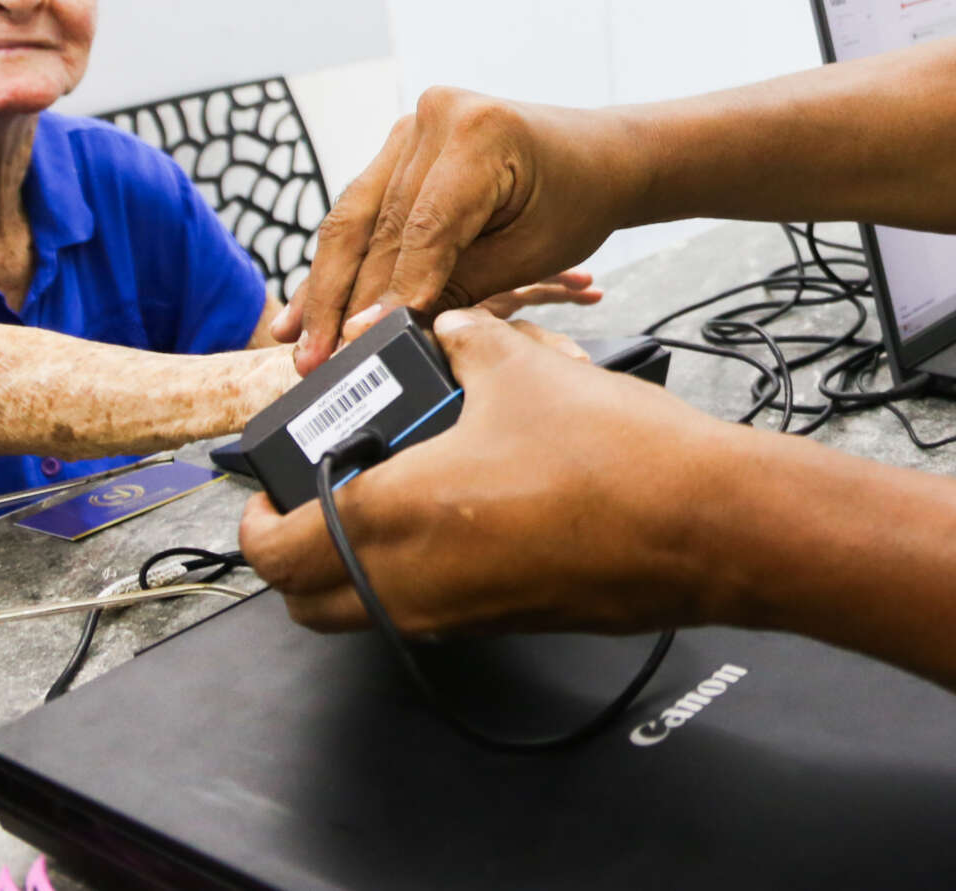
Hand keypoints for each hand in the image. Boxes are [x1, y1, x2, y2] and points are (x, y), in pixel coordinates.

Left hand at [238, 308, 742, 635]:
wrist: (700, 524)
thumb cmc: (612, 457)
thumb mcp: (524, 367)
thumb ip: (469, 343)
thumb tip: (455, 332)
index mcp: (388, 518)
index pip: (271, 550)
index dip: (255, 518)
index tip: (269, 487)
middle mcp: (409, 584)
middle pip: (305, 603)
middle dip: (293, 557)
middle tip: (316, 501)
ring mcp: (457, 614)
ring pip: (366, 611)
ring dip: (356, 565)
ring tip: (395, 494)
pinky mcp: (504, 622)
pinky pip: (428, 608)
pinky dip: (419, 571)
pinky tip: (469, 507)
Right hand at [278, 88, 641, 371]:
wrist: (601, 157)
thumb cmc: (578, 203)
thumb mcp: (527, 254)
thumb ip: (457, 286)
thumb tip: (388, 332)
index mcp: (476, 132)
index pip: (421, 230)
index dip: (389, 294)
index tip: (361, 348)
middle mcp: (434, 115)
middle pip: (376, 224)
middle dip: (343, 300)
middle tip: (313, 362)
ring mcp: (413, 124)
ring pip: (356, 217)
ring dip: (325, 284)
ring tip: (293, 343)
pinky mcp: (402, 143)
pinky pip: (363, 207)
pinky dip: (339, 259)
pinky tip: (304, 306)